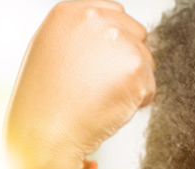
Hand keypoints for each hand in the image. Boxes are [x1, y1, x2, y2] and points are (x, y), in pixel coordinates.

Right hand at [3, 0, 155, 168]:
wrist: (46, 131)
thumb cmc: (44, 101)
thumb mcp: (52, 50)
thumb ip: (82, 35)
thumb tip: (111, 36)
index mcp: (71, 12)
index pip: (116, 14)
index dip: (115, 44)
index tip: (104, 64)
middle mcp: (95, 20)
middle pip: (138, 35)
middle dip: (128, 60)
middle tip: (102, 86)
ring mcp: (118, 43)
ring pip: (147, 62)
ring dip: (133, 82)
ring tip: (101, 97)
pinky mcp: (135, 69)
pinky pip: (150, 87)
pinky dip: (137, 102)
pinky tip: (109, 107)